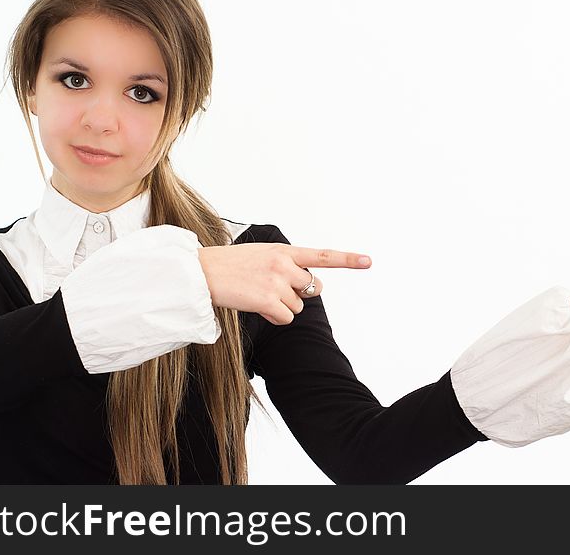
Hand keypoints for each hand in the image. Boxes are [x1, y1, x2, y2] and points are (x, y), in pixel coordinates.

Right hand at [198, 243, 371, 324]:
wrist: (200, 272)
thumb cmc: (229, 265)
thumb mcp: (260, 255)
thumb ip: (286, 265)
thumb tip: (308, 288)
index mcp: (283, 250)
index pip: (322, 255)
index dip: (348, 259)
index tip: (369, 261)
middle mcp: (284, 264)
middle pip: (312, 288)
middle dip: (300, 294)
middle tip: (276, 289)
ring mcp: (276, 282)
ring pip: (297, 306)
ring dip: (282, 306)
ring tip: (257, 294)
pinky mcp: (266, 300)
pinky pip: (285, 318)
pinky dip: (274, 318)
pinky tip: (256, 306)